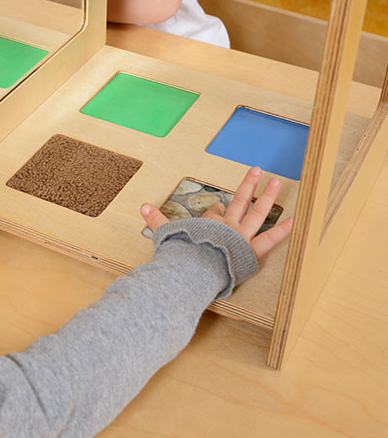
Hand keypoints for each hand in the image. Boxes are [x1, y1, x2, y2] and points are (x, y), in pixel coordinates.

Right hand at [140, 166, 292, 260]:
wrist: (193, 267)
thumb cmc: (180, 252)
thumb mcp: (166, 233)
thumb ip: (156, 220)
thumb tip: (142, 206)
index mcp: (208, 223)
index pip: (215, 213)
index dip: (217, 211)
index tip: (219, 209)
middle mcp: (227, 225)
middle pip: (240, 200)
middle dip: (249, 185)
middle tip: (257, 170)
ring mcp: (241, 236)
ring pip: (257, 212)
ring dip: (268, 196)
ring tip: (277, 182)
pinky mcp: (252, 250)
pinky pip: (272, 238)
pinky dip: (284, 230)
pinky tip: (296, 220)